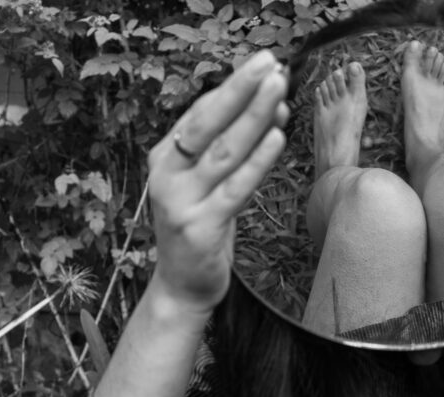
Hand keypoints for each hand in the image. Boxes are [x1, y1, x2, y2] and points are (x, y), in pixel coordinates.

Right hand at [146, 51, 287, 313]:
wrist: (182, 286)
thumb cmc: (200, 228)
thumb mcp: (203, 184)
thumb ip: (223, 150)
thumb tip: (266, 109)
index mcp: (164, 158)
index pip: (200, 113)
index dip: (232, 87)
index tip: (262, 64)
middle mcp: (167, 175)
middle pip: (208, 124)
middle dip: (241, 90)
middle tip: (270, 64)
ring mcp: (180, 201)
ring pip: (224, 151)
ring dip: (254, 118)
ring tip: (279, 91)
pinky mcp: (201, 227)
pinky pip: (235, 188)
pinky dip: (258, 161)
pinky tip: (277, 137)